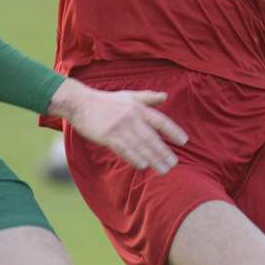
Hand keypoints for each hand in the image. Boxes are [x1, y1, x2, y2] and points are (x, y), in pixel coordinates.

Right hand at [47, 79, 187, 173]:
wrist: (80, 103)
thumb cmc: (105, 101)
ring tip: (163, 169)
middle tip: (174, 164)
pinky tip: (143, 166)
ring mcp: (120, 127)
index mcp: (138, 108)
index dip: (173, 131)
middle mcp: (131, 117)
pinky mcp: (108, 136)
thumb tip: (165, 96)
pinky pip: (124, 150)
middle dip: (164, 152)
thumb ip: (147, 97)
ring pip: (140, 146)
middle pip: (152, 138)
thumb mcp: (128, 96)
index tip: (184, 141)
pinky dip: (134, 158)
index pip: (160, 121)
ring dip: (153, 159)